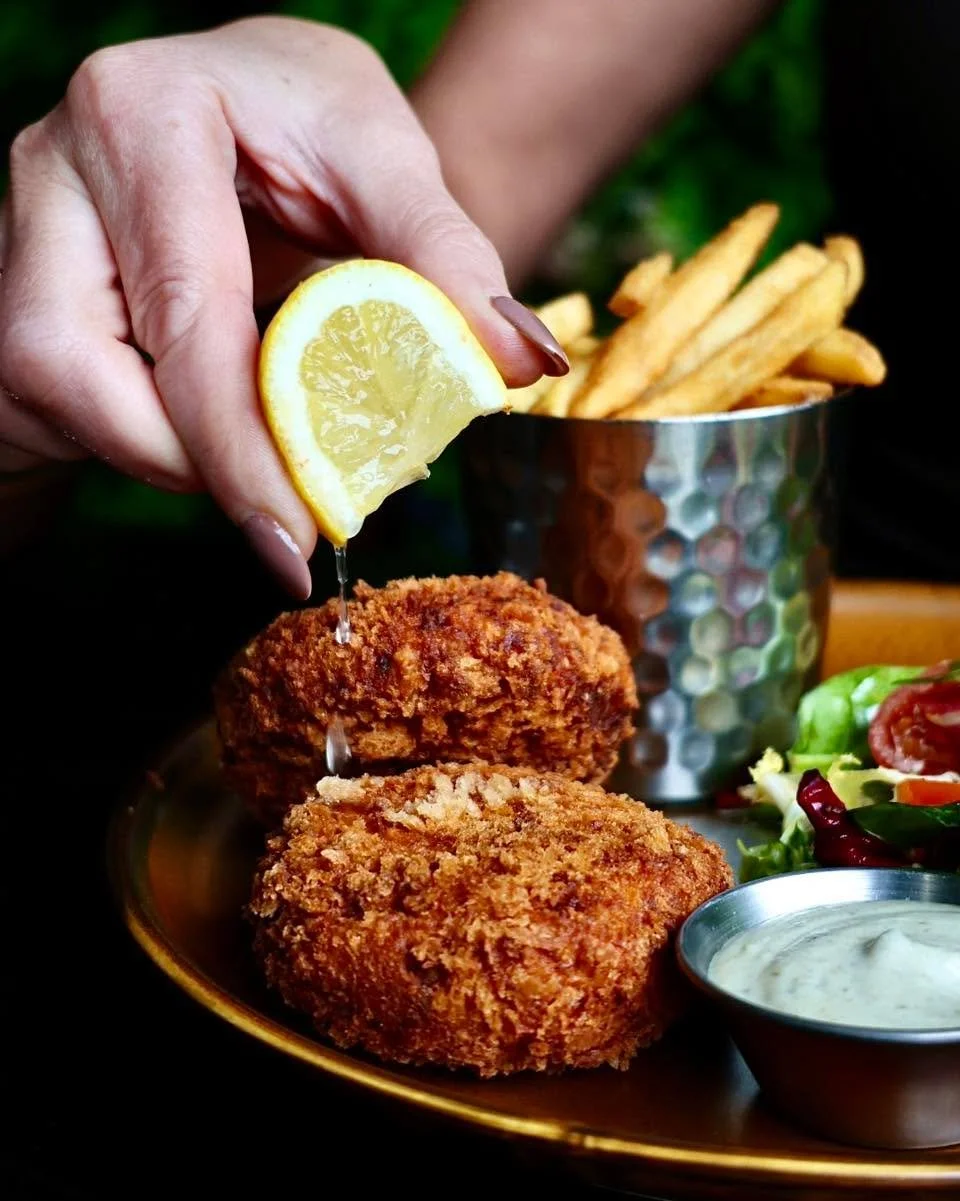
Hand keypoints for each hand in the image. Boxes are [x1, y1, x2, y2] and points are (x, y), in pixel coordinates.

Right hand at [0, 17, 565, 594]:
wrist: (236, 106)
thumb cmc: (307, 122)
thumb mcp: (384, 160)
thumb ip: (446, 258)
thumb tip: (522, 364)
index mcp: (149, 114)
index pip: (187, 305)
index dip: (238, 439)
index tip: (294, 540)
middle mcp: (57, 168)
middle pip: (87, 366)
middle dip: (199, 465)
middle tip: (284, 538)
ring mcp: (23, 231)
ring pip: (58, 394)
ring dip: (164, 449)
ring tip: (254, 447)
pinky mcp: (18, 286)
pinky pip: (63, 400)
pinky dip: (146, 431)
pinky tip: (205, 419)